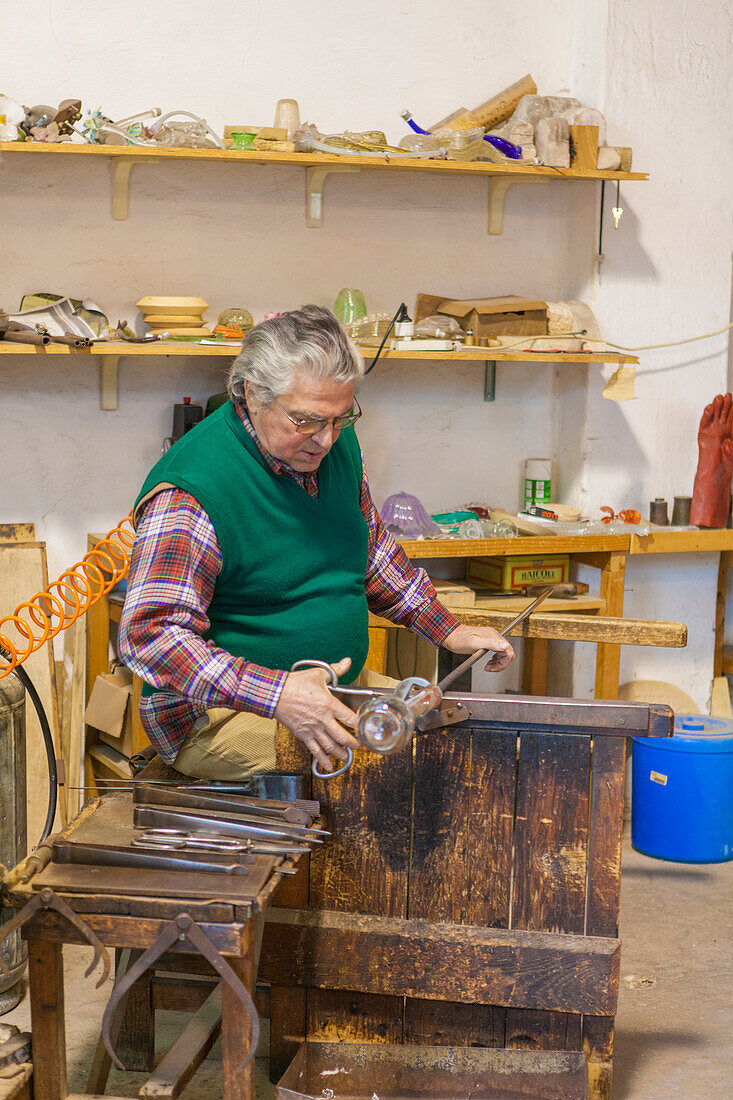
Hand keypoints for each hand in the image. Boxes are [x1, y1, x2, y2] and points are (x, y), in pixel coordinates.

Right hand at [274, 657, 358, 772]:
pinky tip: (328, 767)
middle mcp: (323, 720)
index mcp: (329, 704)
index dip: (360, 725)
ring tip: (347, 757)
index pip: (350, 719)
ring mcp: (313, 729)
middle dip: (354, 744)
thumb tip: (347, 662)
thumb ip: (336, 670)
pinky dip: (323, 760)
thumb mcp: (318, 674)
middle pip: (343, 737)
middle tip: (359, 745)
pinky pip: (315, 751)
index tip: (364, 728)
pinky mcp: (303, 735)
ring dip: (341, 753)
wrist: (274, 694)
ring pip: (331, 746)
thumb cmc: (294, 684)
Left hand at [442, 624, 514, 671]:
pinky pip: (498, 650)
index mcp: (493, 636)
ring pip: (504, 652)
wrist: (451, 636)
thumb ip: (491, 644)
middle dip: (501, 663)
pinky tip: (489, 661)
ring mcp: (491, 638)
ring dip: (498, 662)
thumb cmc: (459, 640)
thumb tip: (505, 645)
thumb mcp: (474, 643)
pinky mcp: (487, 641)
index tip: (492, 668)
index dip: (503, 663)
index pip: (508, 651)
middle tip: (490, 668)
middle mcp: (494, 636)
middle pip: (508, 652)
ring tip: (489, 666)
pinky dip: (495, 659)